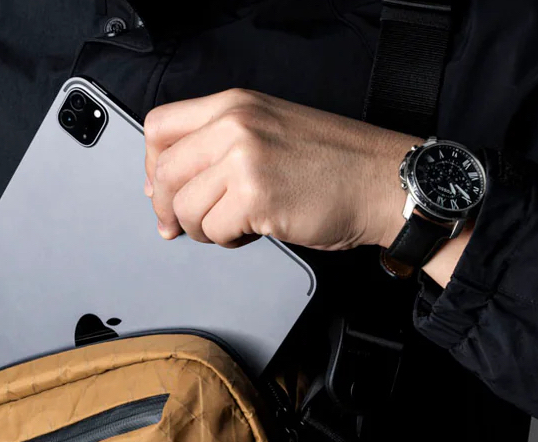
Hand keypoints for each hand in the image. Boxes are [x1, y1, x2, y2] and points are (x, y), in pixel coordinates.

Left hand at [143, 88, 421, 251]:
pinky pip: (213, 230)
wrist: (383, 182)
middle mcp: (236, 125)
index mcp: (235, 104)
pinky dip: (228, 240)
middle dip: (168, 208)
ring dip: (202, 228)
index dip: (153, 165)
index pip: (160, 128)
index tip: (163, 189)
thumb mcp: (269, 131)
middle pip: (165, 172)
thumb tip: (164, 185)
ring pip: (184, 207)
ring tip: (233, 224)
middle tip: (183, 225)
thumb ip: (217, 146)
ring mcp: (245, 159)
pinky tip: (253, 230)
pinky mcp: (256, 197)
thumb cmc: (334, 163)